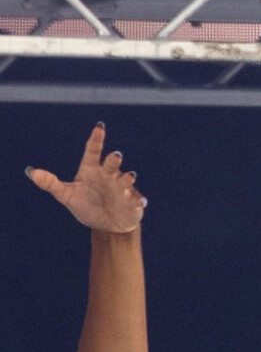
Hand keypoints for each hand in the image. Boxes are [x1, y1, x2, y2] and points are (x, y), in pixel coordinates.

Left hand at [25, 123, 146, 232]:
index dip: (96, 138)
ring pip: (126, 179)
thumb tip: (31, 172)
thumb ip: (51, 184)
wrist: (108, 225)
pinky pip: (136, 200)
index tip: (100, 126)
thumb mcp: (67, 196)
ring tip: (129, 177)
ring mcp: (123, 188)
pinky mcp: (133, 201)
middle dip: (114, 159)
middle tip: (115, 156)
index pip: (93, 151)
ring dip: (127, 178)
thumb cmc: (88, 206)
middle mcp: (109, 175)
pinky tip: (139, 203)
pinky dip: (137, 200)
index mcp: (92, 171)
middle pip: (112, 163)